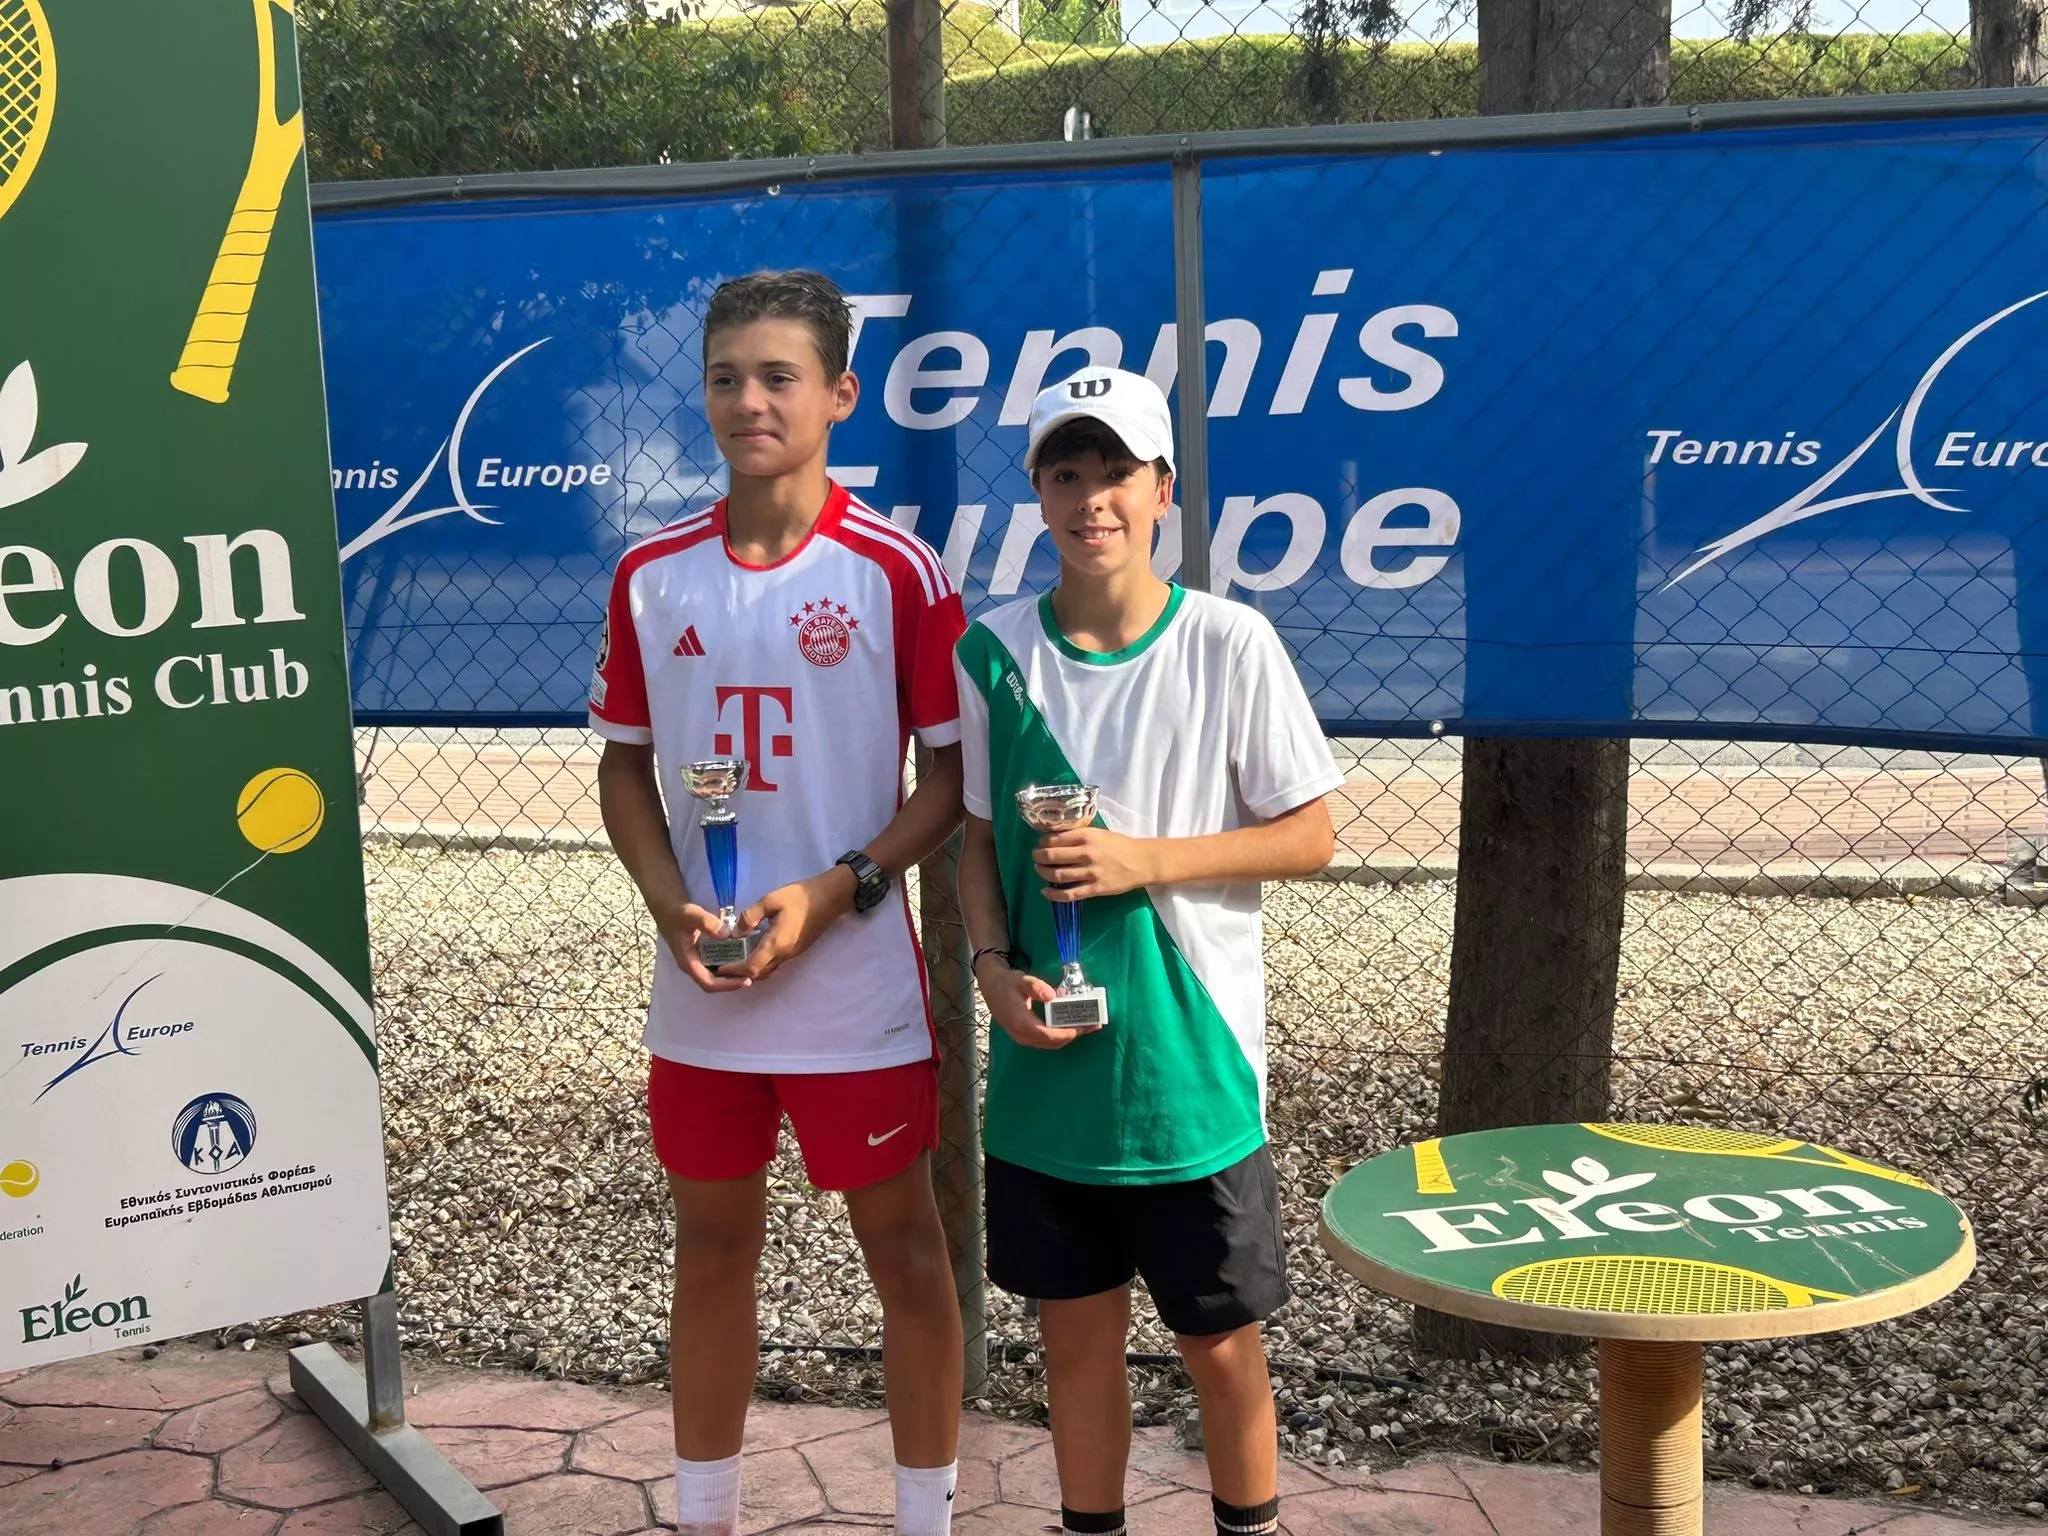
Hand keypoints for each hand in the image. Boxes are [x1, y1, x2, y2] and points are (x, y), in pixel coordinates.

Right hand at [653, 901, 751, 993]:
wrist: (668, 909)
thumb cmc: (678, 913)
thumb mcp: (690, 914)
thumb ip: (706, 922)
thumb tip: (726, 935)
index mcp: (688, 962)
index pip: (708, 983)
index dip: (727, 985)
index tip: (745, 980)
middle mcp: (693, 966)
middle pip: (714, 983)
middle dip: (733, 982)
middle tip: (754, 975)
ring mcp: (698, 961)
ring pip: (716, 976)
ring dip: (733, 975)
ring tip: (752, 969)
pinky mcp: (702, 955)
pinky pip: (718, 965)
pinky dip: (730, 965)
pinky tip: (744, 958)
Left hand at [725, 865, 856, 981]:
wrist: (829, 897)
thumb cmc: (800, 897)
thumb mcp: (771, 900)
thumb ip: (750, 916)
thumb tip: (736, 933)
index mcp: (776, 943)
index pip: (752, 966)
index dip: (734, 970)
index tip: (720, 967)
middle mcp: (785, 954)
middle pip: (760, 973)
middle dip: (740, 973)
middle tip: (724, 966)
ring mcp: (793, 954)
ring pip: (769, 970)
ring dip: (752, 970)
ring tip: (736, 961)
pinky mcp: (797, 949)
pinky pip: (776, 963)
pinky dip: (762, 964)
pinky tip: (754, 951)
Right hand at [975, 960, 1078, 1049]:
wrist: (990, 987)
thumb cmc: (1007, 983)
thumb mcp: (1021, 980)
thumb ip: (1036, 987)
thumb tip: (1053, 995)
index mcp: (1022, 1023)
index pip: (1049, 1035)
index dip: (1068, 1033)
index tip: (1084, 1026)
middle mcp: (1022, 1035)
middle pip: (1053, 1043)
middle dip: (1074, 1035)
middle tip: (1092, 1025)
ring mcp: (1023, 1038)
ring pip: (1050, 1044)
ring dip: (1069, 1036)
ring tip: (1086, 1025)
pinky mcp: (1025, 1037)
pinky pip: (1046, 1041)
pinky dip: (1061, 1035)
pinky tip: (1071, 1026)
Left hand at [1033, 827, 1154, 900]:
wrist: (1141, 861)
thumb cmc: (1119, 845)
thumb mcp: (1098, 833)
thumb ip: (1078, 836)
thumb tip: (1054, 839)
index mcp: (1086, 836)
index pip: (1055, 839)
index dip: (1042, 843)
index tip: (1040, 845)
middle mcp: (1086, 853)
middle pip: (1052, 856)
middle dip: (1038, 857)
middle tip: (1035, 858)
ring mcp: (1090, 872)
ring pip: (1058, 875)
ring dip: (1043, 873)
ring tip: (1039, 871)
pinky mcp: (1095, 889)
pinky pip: (1069, 894)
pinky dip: (1054, 894)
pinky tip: (1045, 892)